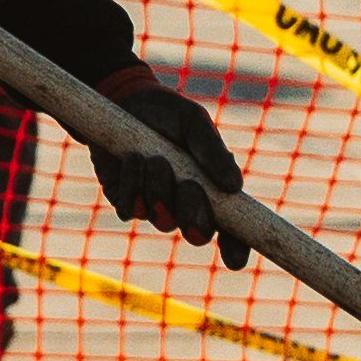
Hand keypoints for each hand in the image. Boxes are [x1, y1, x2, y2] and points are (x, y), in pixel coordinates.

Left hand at [88, 64, 248, 268]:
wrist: (124, 101)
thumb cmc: (168, 114)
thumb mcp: (194, 124)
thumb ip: (213, 152)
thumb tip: (235, 187)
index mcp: (213, 188)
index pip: (231, 227)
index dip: (236, 247)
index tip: (235, 259)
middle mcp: (187, 203)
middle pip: (198, 233)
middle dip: (194, 214)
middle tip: (189, 186)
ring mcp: (156, 205)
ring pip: (163, 220)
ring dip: (160, 188)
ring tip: (154, 158)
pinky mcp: (127, 201)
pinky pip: (132, 209)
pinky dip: (133, 184)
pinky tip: (132, 159)